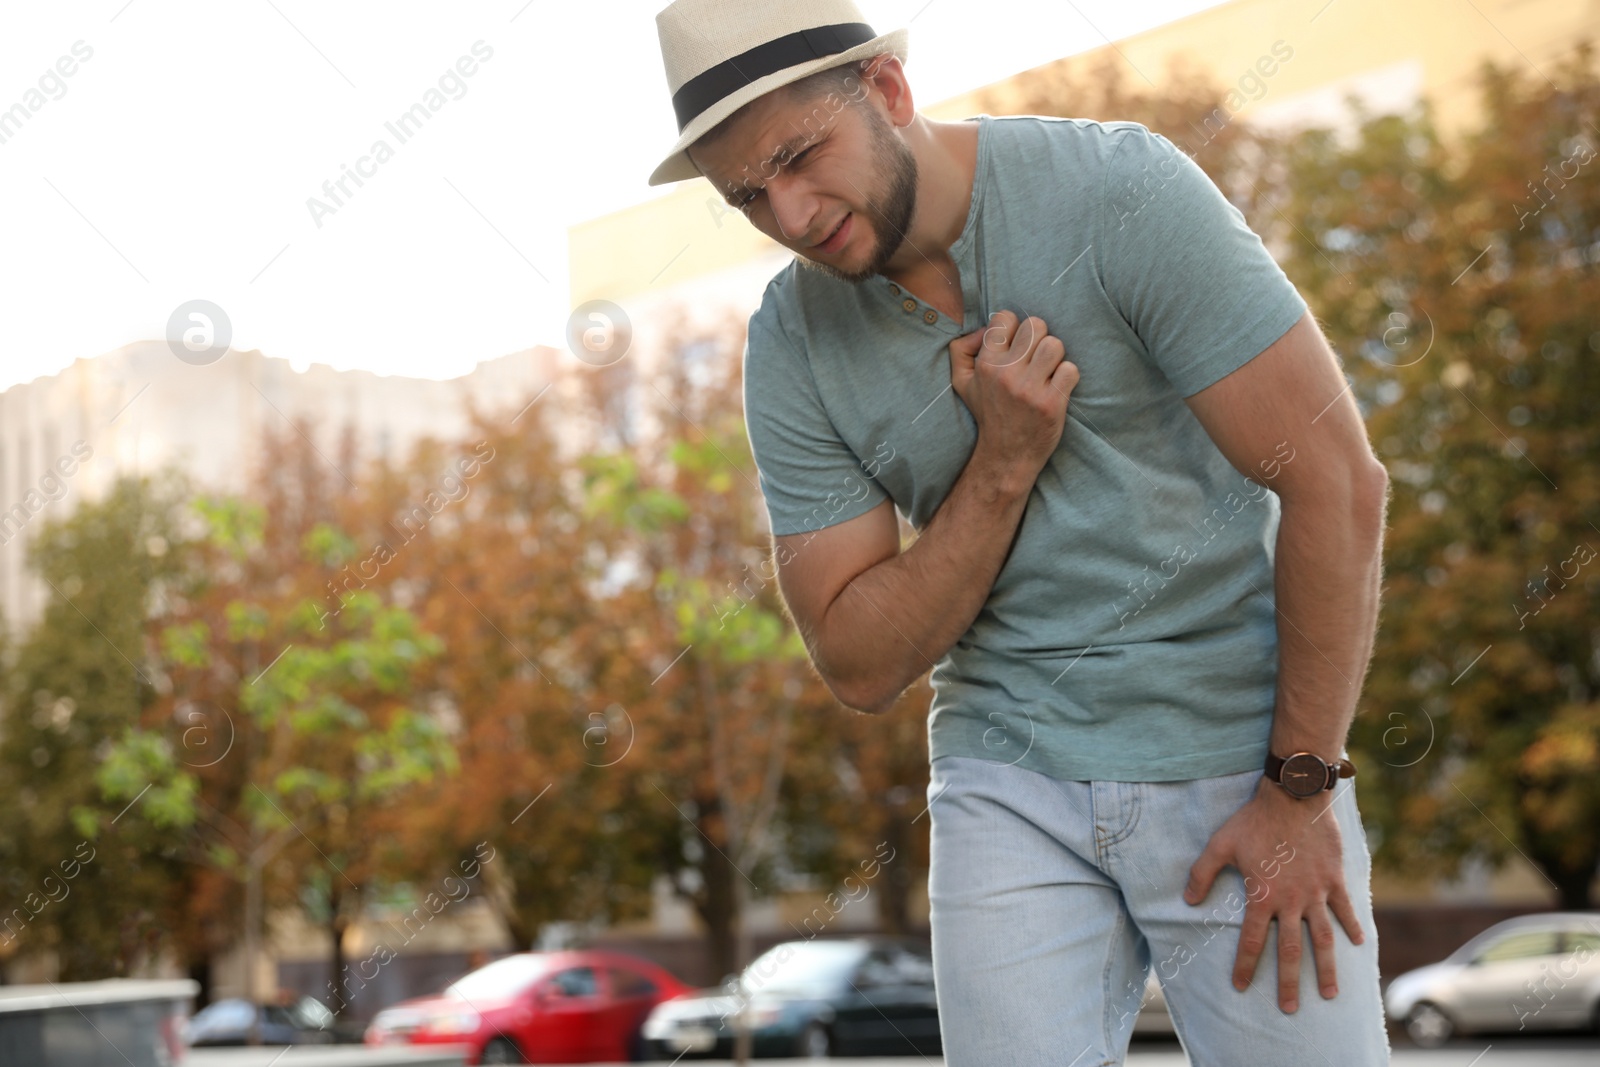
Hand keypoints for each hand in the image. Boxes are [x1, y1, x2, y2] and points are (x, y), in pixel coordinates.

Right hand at [949, 310, 1077, 484]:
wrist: (1006, 455)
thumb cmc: (988, 412)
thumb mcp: (961, 381)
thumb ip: (961, 348)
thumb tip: (984, 327)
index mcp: (986, 365)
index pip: (1005, 318)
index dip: (1013, 328)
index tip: (1014, 346)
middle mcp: (1006, 374)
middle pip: (1036, 325)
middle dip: (1038, 340)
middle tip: (1034, 359)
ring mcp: (1030, 389)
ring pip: (1055, 345)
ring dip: (1054, 357)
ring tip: (1047, 372)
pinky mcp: (1051, 403)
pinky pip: (1070, 370)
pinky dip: (1067, 377)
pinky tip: (1056, 387)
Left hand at [1183, 778, 1364, 1012]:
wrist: (1294, 798)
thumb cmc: (1254, 820)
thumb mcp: (1220, 844)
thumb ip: (1202, 873)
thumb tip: (1188, 900)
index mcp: (1262, 896)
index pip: (1251, 940)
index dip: (1244, 964)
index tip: (1239, 986)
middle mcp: (1291, 901)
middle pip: (1290, 951)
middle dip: (1288, 983)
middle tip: (1289, 1009)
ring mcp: (1317, 892)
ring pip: (1323, 939)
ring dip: (1326, 968)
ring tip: (1328, 994)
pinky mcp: (1335, 879)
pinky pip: (1345, 909)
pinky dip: (1353, 927)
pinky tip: (1358, 945)